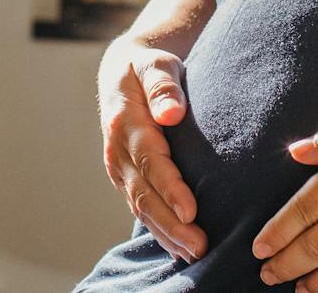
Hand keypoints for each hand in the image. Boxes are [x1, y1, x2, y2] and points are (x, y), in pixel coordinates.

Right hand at [97, 36, 206, 264]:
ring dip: (166, 233)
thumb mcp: (155, 65)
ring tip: (195, 253)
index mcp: (125, 122)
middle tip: (200, 246)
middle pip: (144, 193)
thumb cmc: (147, 67)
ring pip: (141, 207)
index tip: (191, 211)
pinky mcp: (126, 177)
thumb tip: (171, 113)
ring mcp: (119, 168)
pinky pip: (140, 207)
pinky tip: (178, 248)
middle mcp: (118, 150)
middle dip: (171, 223)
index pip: (150, 160)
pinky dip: (158, 229)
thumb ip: (163, 86)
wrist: (121, 74)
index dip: (169, 188)